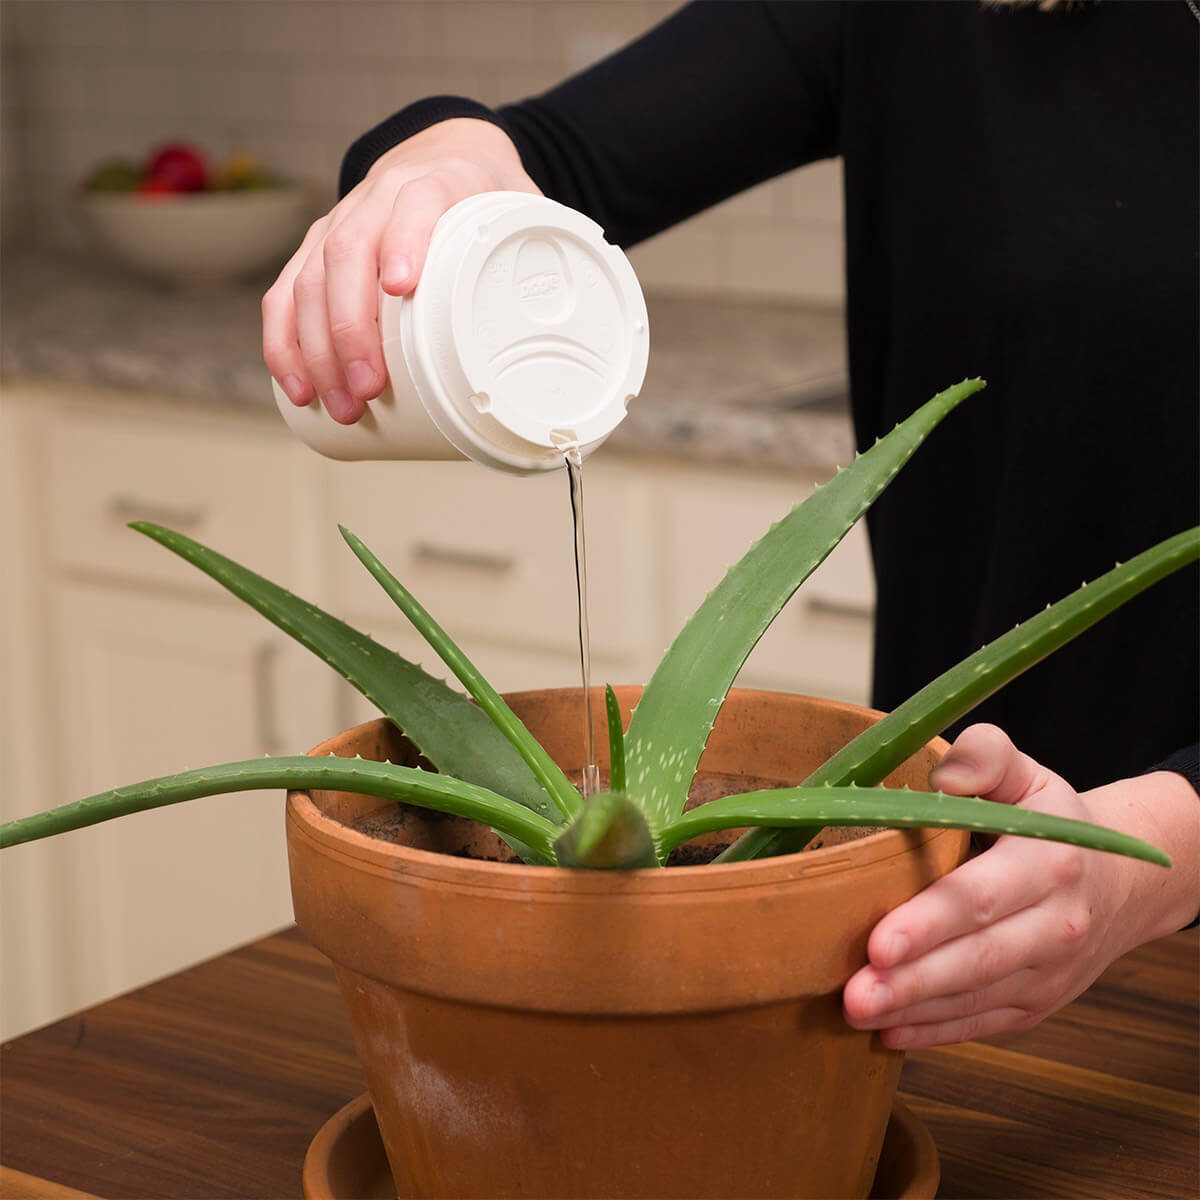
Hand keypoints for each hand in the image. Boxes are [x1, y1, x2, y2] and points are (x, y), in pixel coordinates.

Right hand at [262, 118, 539, 423]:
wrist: (445, 151)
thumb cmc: (489, 198)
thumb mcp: (525, 212)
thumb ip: (544, 260)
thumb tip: (574, 340)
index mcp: (435, 182)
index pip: (415, 203)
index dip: (406, 241)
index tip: (402, 288)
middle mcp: (377, 198)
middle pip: (348, 256)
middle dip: (350, 330)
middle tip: (367, 390)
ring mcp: (339, 224)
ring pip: (307, 281)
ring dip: (316, 350)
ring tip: (339, 406)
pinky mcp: (316, 253)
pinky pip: (285, 295)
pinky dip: (284, 343)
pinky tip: (295, 386)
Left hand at [843, 723, 1198, 1048]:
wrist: (1117, 883)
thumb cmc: (1048, 821)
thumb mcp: (1026, 774)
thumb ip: (986, 757)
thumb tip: (944, 777)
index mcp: (1049, 863)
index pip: (981, 897)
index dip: (929, 922)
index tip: (879, 942)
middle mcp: (1056, 925)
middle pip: (977, 959)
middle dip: (912, 981)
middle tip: (855, 994)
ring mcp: (1048, 973)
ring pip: (977, 999)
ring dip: (914, 1011)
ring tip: (859, 1013)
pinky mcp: (1036, 1005)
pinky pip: (984, 1023)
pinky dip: (936, 1032)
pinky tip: (890, 1032)